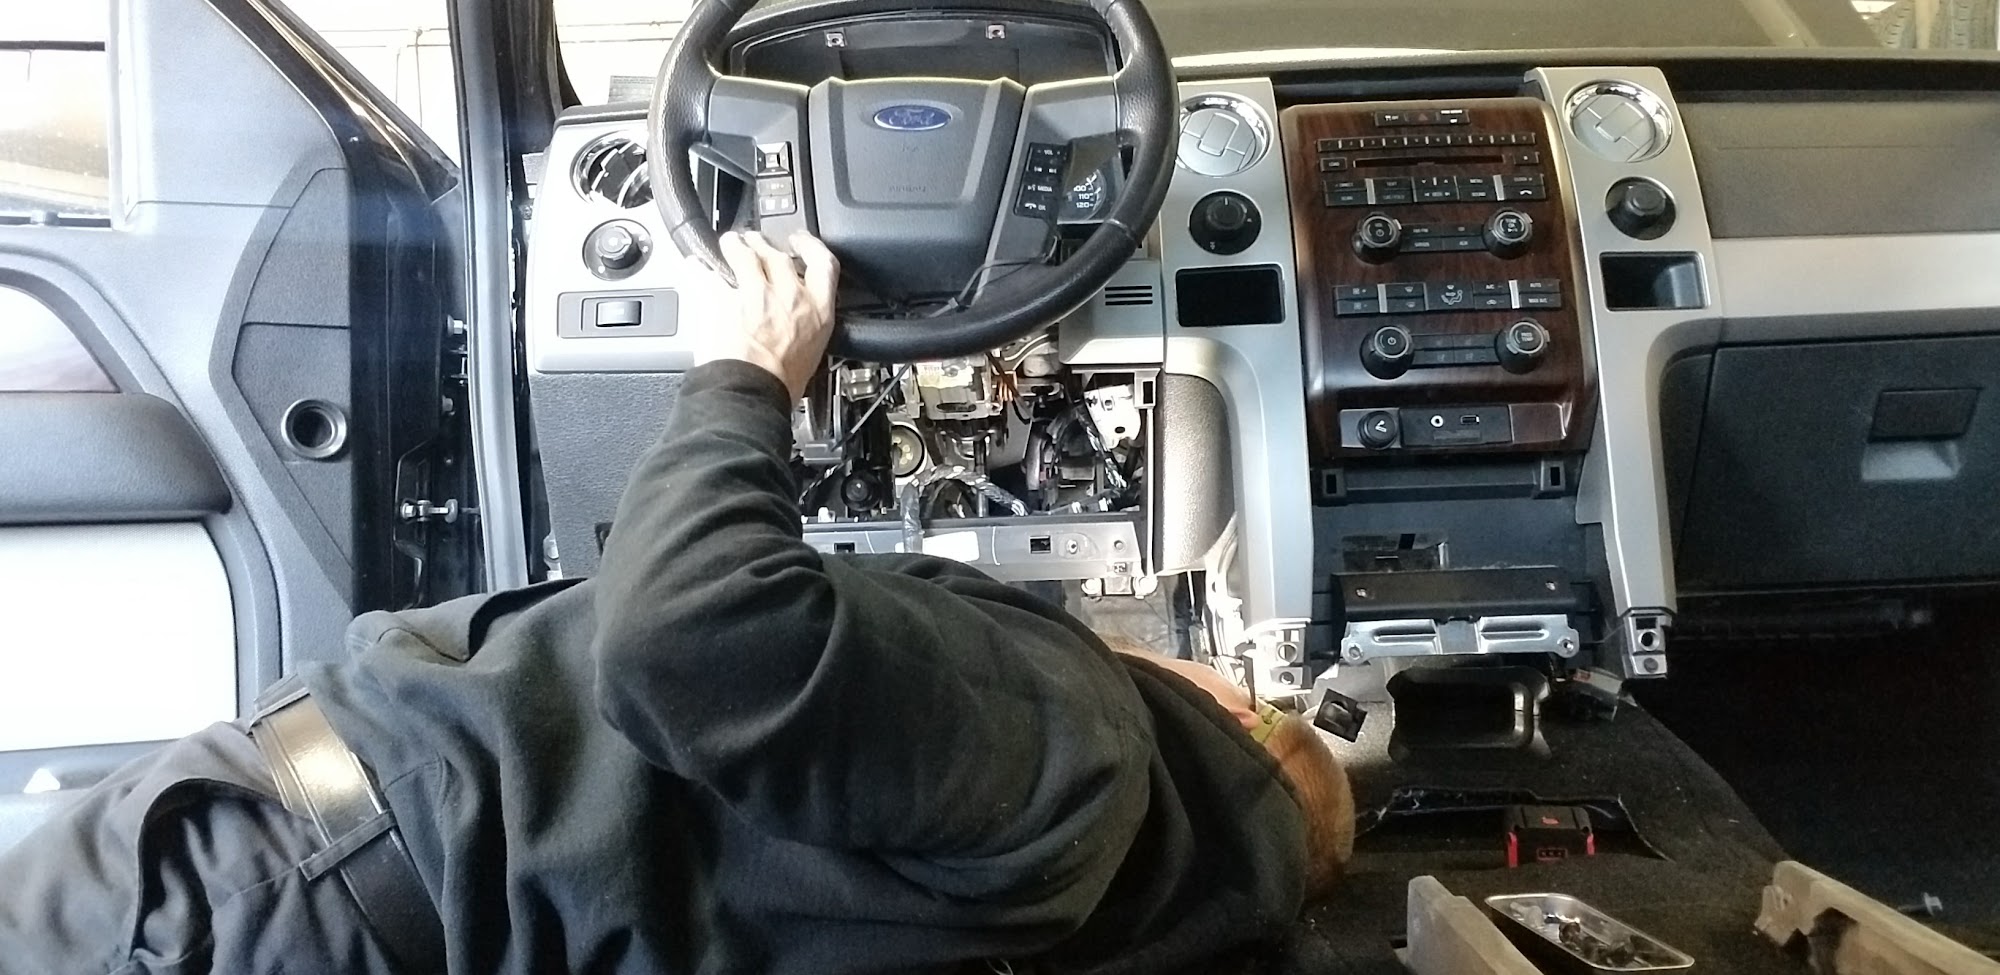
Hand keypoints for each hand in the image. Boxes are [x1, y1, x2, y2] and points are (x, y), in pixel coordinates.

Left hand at [689, 230, 839, 400]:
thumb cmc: (780, 385)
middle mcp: (789, 296)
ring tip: (730, 243)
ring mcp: (755, 294)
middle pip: (779, 254)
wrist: (753, 396)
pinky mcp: (723, 299)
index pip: (824, 264)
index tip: (800, 242)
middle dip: (765, 244)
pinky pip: (707, 274)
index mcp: (817, 311)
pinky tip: (696, 265)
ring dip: (736, 245)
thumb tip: (801, 326)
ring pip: (745, 253)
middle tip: (756, 242)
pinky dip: (699, 268)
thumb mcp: (812, 353)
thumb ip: (808, 328)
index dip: (810, 246)